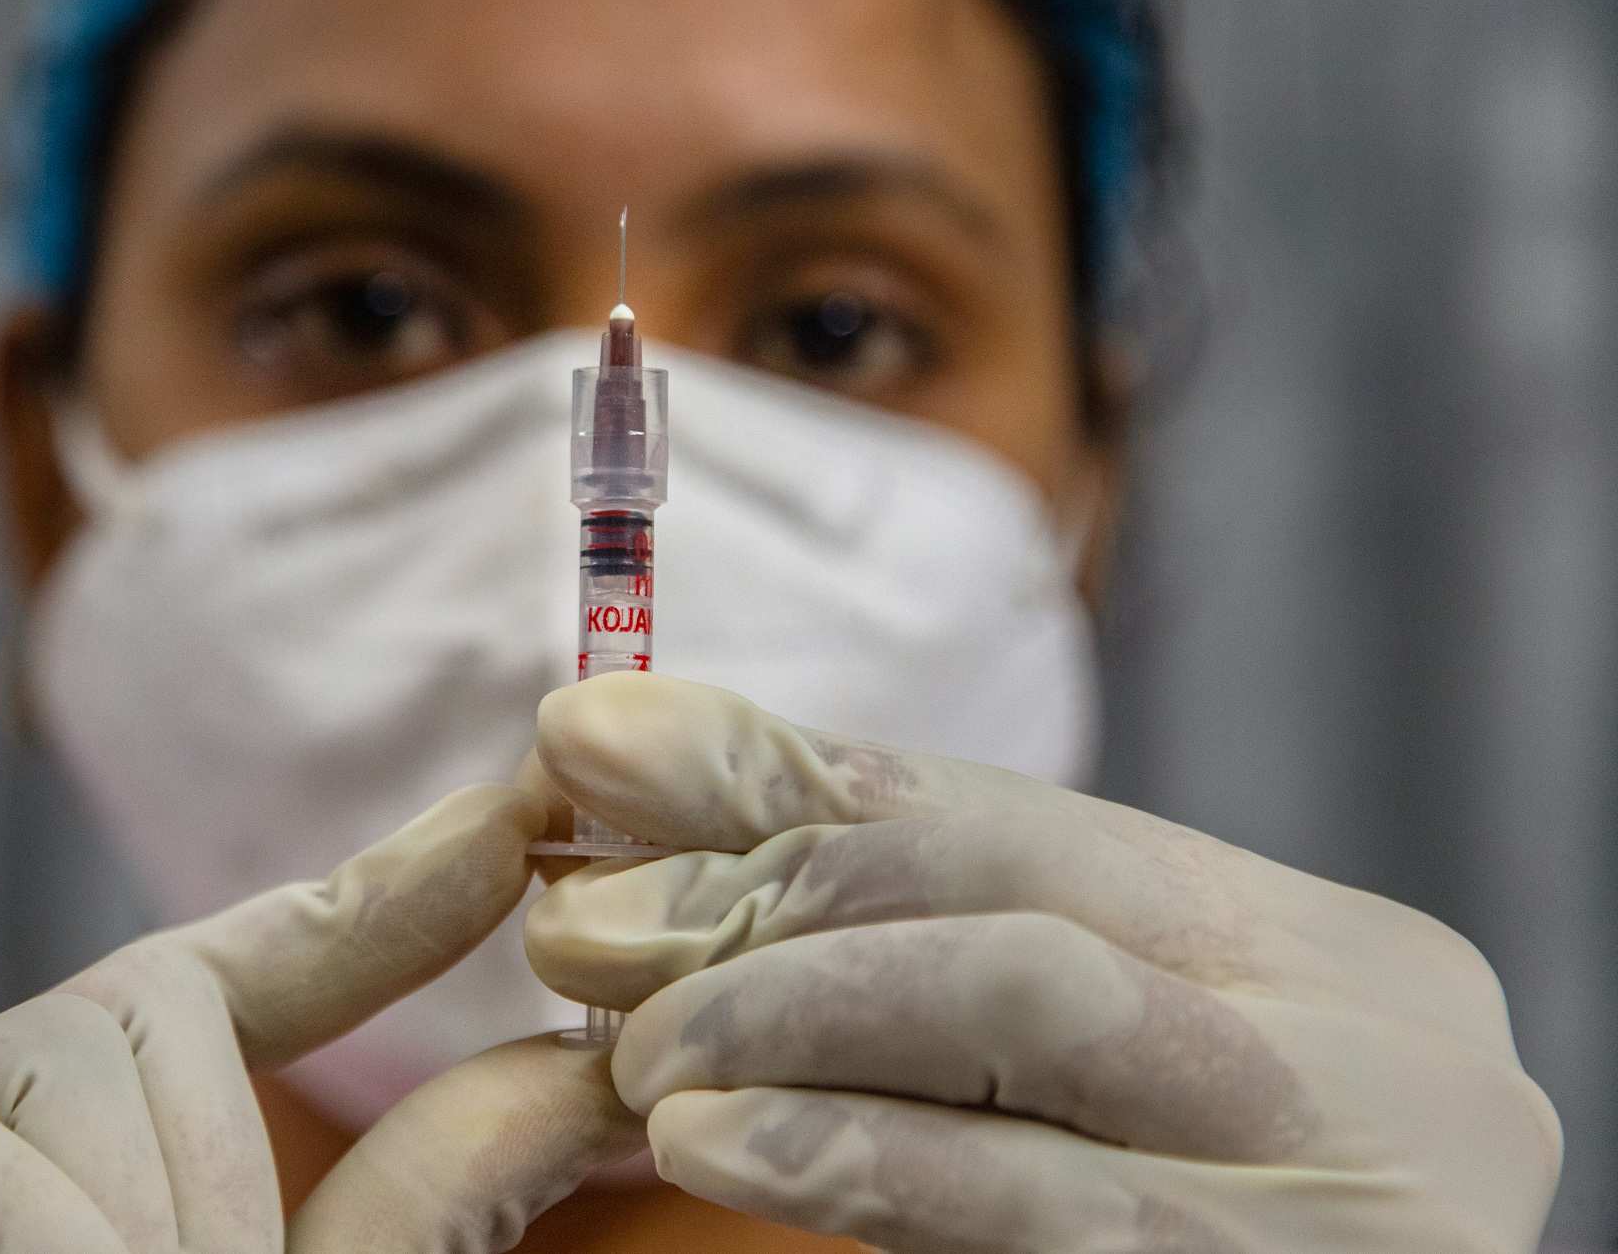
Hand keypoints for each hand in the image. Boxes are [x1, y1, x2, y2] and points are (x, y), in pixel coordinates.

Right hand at [0, 785, 643, 1253]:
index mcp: (152, 1139)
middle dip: (220, 1173)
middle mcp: (24, 1105)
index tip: (526, 809)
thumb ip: (426, 1201)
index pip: (281, 962)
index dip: (401, 885)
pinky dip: (38, 1237)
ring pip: (74, 1060)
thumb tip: (593, 1076)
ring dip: (138, 1227)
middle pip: (161, 1008)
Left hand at [525, 673, 1560, 1252]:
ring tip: (636, 1050)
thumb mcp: (1105, 1075)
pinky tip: (716, 1148)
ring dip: (786, 1005)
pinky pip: (1036, 1202)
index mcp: (1315, 949)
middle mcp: (1360, 1028)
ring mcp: (1344, 1166)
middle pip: (1014, 885)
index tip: (594, 738)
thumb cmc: (1216, 1231)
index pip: (1016, 814)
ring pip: (1022, 1002)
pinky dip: (853, 1153)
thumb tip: (653, 818)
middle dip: (765, 884)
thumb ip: (934, 951)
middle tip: (582, 923)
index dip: (781, 770)